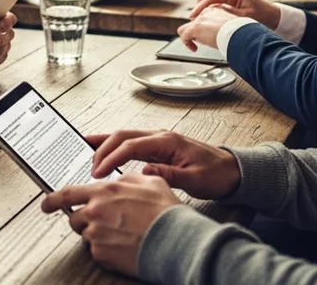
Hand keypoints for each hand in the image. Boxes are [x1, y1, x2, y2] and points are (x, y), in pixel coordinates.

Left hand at [39, 174, 180, 277]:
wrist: (175, 240)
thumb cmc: (165, 211)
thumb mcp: (149, 182)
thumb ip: (127, 178)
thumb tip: (120, 179)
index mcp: (103, 191)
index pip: (66, 194)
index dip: (52, 199)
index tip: (46, 204)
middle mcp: (95, 212)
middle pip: (74, 218)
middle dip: (84, 220)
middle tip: (102, 223)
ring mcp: (96, 235)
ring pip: (86, 235)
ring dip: (97, 234)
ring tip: (119, 234)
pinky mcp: (101, 254)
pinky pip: (97, 251)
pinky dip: (107, 249)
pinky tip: (124, 245)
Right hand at [87, 130, 241, 199]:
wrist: (232, 170)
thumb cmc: (216, 175)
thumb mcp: (195, 180)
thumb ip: (169, 175)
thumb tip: (143, 172)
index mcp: (167, 141)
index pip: (131, 146)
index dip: (111, 158)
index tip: (98, 173)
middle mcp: (160, 136)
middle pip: (122, 136)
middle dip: (102, 149)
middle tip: (87, 167)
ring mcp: (158, 140)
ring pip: (124, 137)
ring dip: (104, 144)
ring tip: (84, 151)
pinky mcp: (158, 147)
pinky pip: (131, 145)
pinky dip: (114, 148)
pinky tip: (104, 154)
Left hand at [176, 7, 238, 49]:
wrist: (240, 33)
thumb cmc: (240, 32)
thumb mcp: (233, 25)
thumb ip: (225, 26)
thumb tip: (223, 33)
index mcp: (217, 9)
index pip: (204, 16)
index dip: (205, 27)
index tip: (210, 35)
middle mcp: (206, 11)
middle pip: (194, 22)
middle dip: (196, 32)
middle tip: (204, 40)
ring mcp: (200, 19)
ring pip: (185, 28)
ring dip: (189, 37)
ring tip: (195, 44)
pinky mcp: (195, 27)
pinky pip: (184, 36)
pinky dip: (187, 44)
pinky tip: (194, 49)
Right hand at [188, 0, 279, 26]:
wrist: (272, 15)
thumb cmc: (261, 16)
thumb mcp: (244, 18)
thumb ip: (226, 13)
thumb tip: (211, 13)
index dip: (200, 7)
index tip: (193, 17)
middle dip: (199, 1)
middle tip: (195, 16)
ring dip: (204, 2)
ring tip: (200, 16)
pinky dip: (210, 3)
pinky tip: (209, 14)